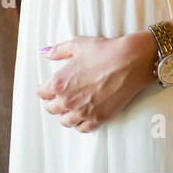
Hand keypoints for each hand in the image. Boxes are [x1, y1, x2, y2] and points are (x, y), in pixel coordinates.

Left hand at [36, 32, 157, 132]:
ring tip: (68, 109)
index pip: (42, 93)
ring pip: (65, 121)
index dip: (44, 89)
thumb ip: (58, 50)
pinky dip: (79, 123)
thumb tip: (46, 53)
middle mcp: (68, 100)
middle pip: (51, 109)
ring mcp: (83, 112)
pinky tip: (82, 116)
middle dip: (52, 102)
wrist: (131, 61)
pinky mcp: (98, 119)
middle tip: (57, 98)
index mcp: (59, 82)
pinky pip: (82, 128)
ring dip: (64, 115)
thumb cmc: (106, 51)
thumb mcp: (79, 44)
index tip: (47, 88)